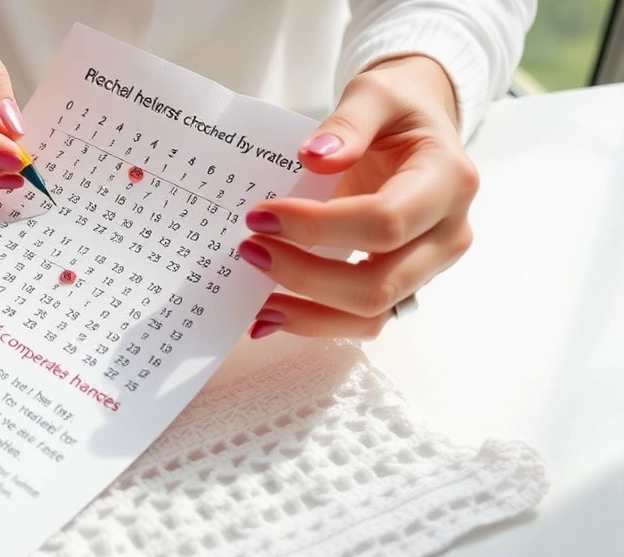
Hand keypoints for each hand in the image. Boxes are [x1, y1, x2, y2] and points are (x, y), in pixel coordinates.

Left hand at [240, 55, 478, 338]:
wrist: (422, 127)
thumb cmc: (400, 110)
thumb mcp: (376, 93)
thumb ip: (348, 123)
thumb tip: (314, 158)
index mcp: (448, 182)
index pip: (383, 222)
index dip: (317, 227)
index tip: (261, 215)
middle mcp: (448, 234)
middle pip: (378, 284)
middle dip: (305, 275)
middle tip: (250, 249)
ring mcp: (429, 267)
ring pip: (371, 316)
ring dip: (307, 312)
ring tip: (256, 296)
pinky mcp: (404, 284)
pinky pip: (362, 319)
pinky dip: (315, 321)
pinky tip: (270, 313)